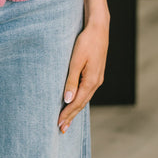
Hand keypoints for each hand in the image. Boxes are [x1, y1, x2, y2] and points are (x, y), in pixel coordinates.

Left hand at [58, 17, 108, 132]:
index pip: (77, 102)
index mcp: (91, 81)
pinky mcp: (96, 73)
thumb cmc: (86, 42)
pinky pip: (87, 91)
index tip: (58, 124)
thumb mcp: (75, 61)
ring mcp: (97, 78)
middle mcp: (96, 82)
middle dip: (71, 116)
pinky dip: (79, 100)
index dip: (67, 114)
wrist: (99, 28)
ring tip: (67, 120)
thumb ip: (71, 80)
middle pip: (81, 104)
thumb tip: (67, 100)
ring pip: (84, 98)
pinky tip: (74, 102)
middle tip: (62, 129)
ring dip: (75, 109)